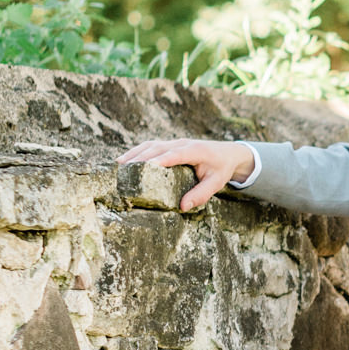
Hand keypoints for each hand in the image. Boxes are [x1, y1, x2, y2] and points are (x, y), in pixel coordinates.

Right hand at [117, 138, 256, 212]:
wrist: (228, 153)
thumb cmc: (221, 169)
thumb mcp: (216, 183)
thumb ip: (200, 194)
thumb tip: (183, 207)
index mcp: (195, 151)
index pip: (175, 154)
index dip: (160, 159)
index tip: (146, 166)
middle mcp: (182, 144)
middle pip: (158, 148)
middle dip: (141, 158)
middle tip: (125, 170)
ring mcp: (174, 142)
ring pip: (151, 145)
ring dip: (135, 154)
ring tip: (119, 165)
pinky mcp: (169, 145)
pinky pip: (151, 146)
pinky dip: (138, 152)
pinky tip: (125, 161)